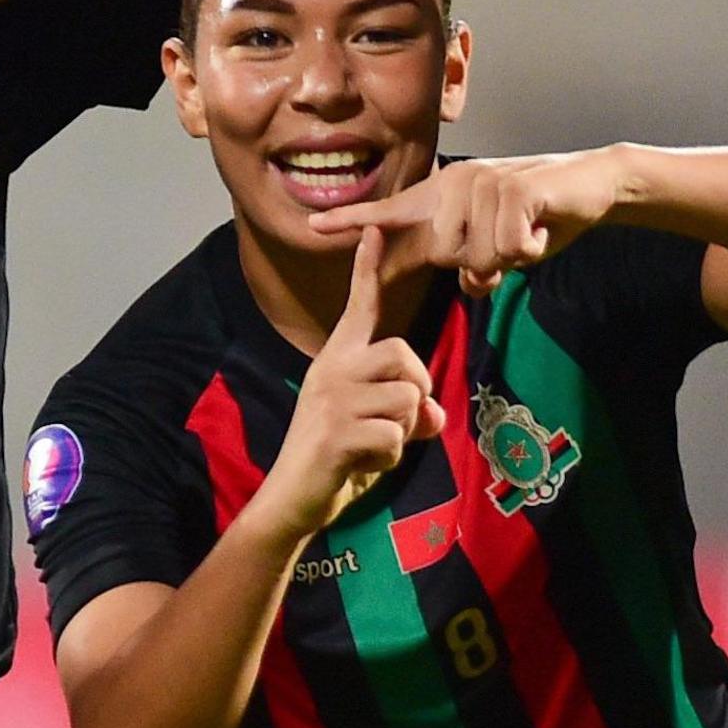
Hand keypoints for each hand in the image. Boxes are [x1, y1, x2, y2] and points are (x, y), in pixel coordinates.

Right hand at [249, 229, 446, 538]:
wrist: (292, 497)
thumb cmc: (334, 458)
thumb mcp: (376, 427)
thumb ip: (409, 413)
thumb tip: (435, 415)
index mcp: (337, 361)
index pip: (358, 308)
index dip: (366, 270)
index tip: (372, 230)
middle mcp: (332, 372)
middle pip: (403, 355)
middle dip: (417, 388)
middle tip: (402, 418)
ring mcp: (332, 401)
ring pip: (406, 398)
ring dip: (404, 430)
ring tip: (374, 443)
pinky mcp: (337, 433)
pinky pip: (395, 436)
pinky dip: (391, 457)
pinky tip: (363, 462)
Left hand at [311, 154, 622, 296]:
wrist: (591, 185)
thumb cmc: (539, 218)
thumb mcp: (496, 246)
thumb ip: (473, 265)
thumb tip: (471, 281)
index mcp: (443, 196)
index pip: (390, 212)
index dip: (352, 221)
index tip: (313, 226)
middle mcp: (455, 183)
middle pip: (448, 256)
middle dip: (484, 262)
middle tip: (511, 237)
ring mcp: (482, 182)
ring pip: (481, 257)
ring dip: (512, 255)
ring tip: (528, 230)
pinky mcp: (512, 188)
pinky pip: (509, 248)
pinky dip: (532, 247)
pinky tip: (542, 226)